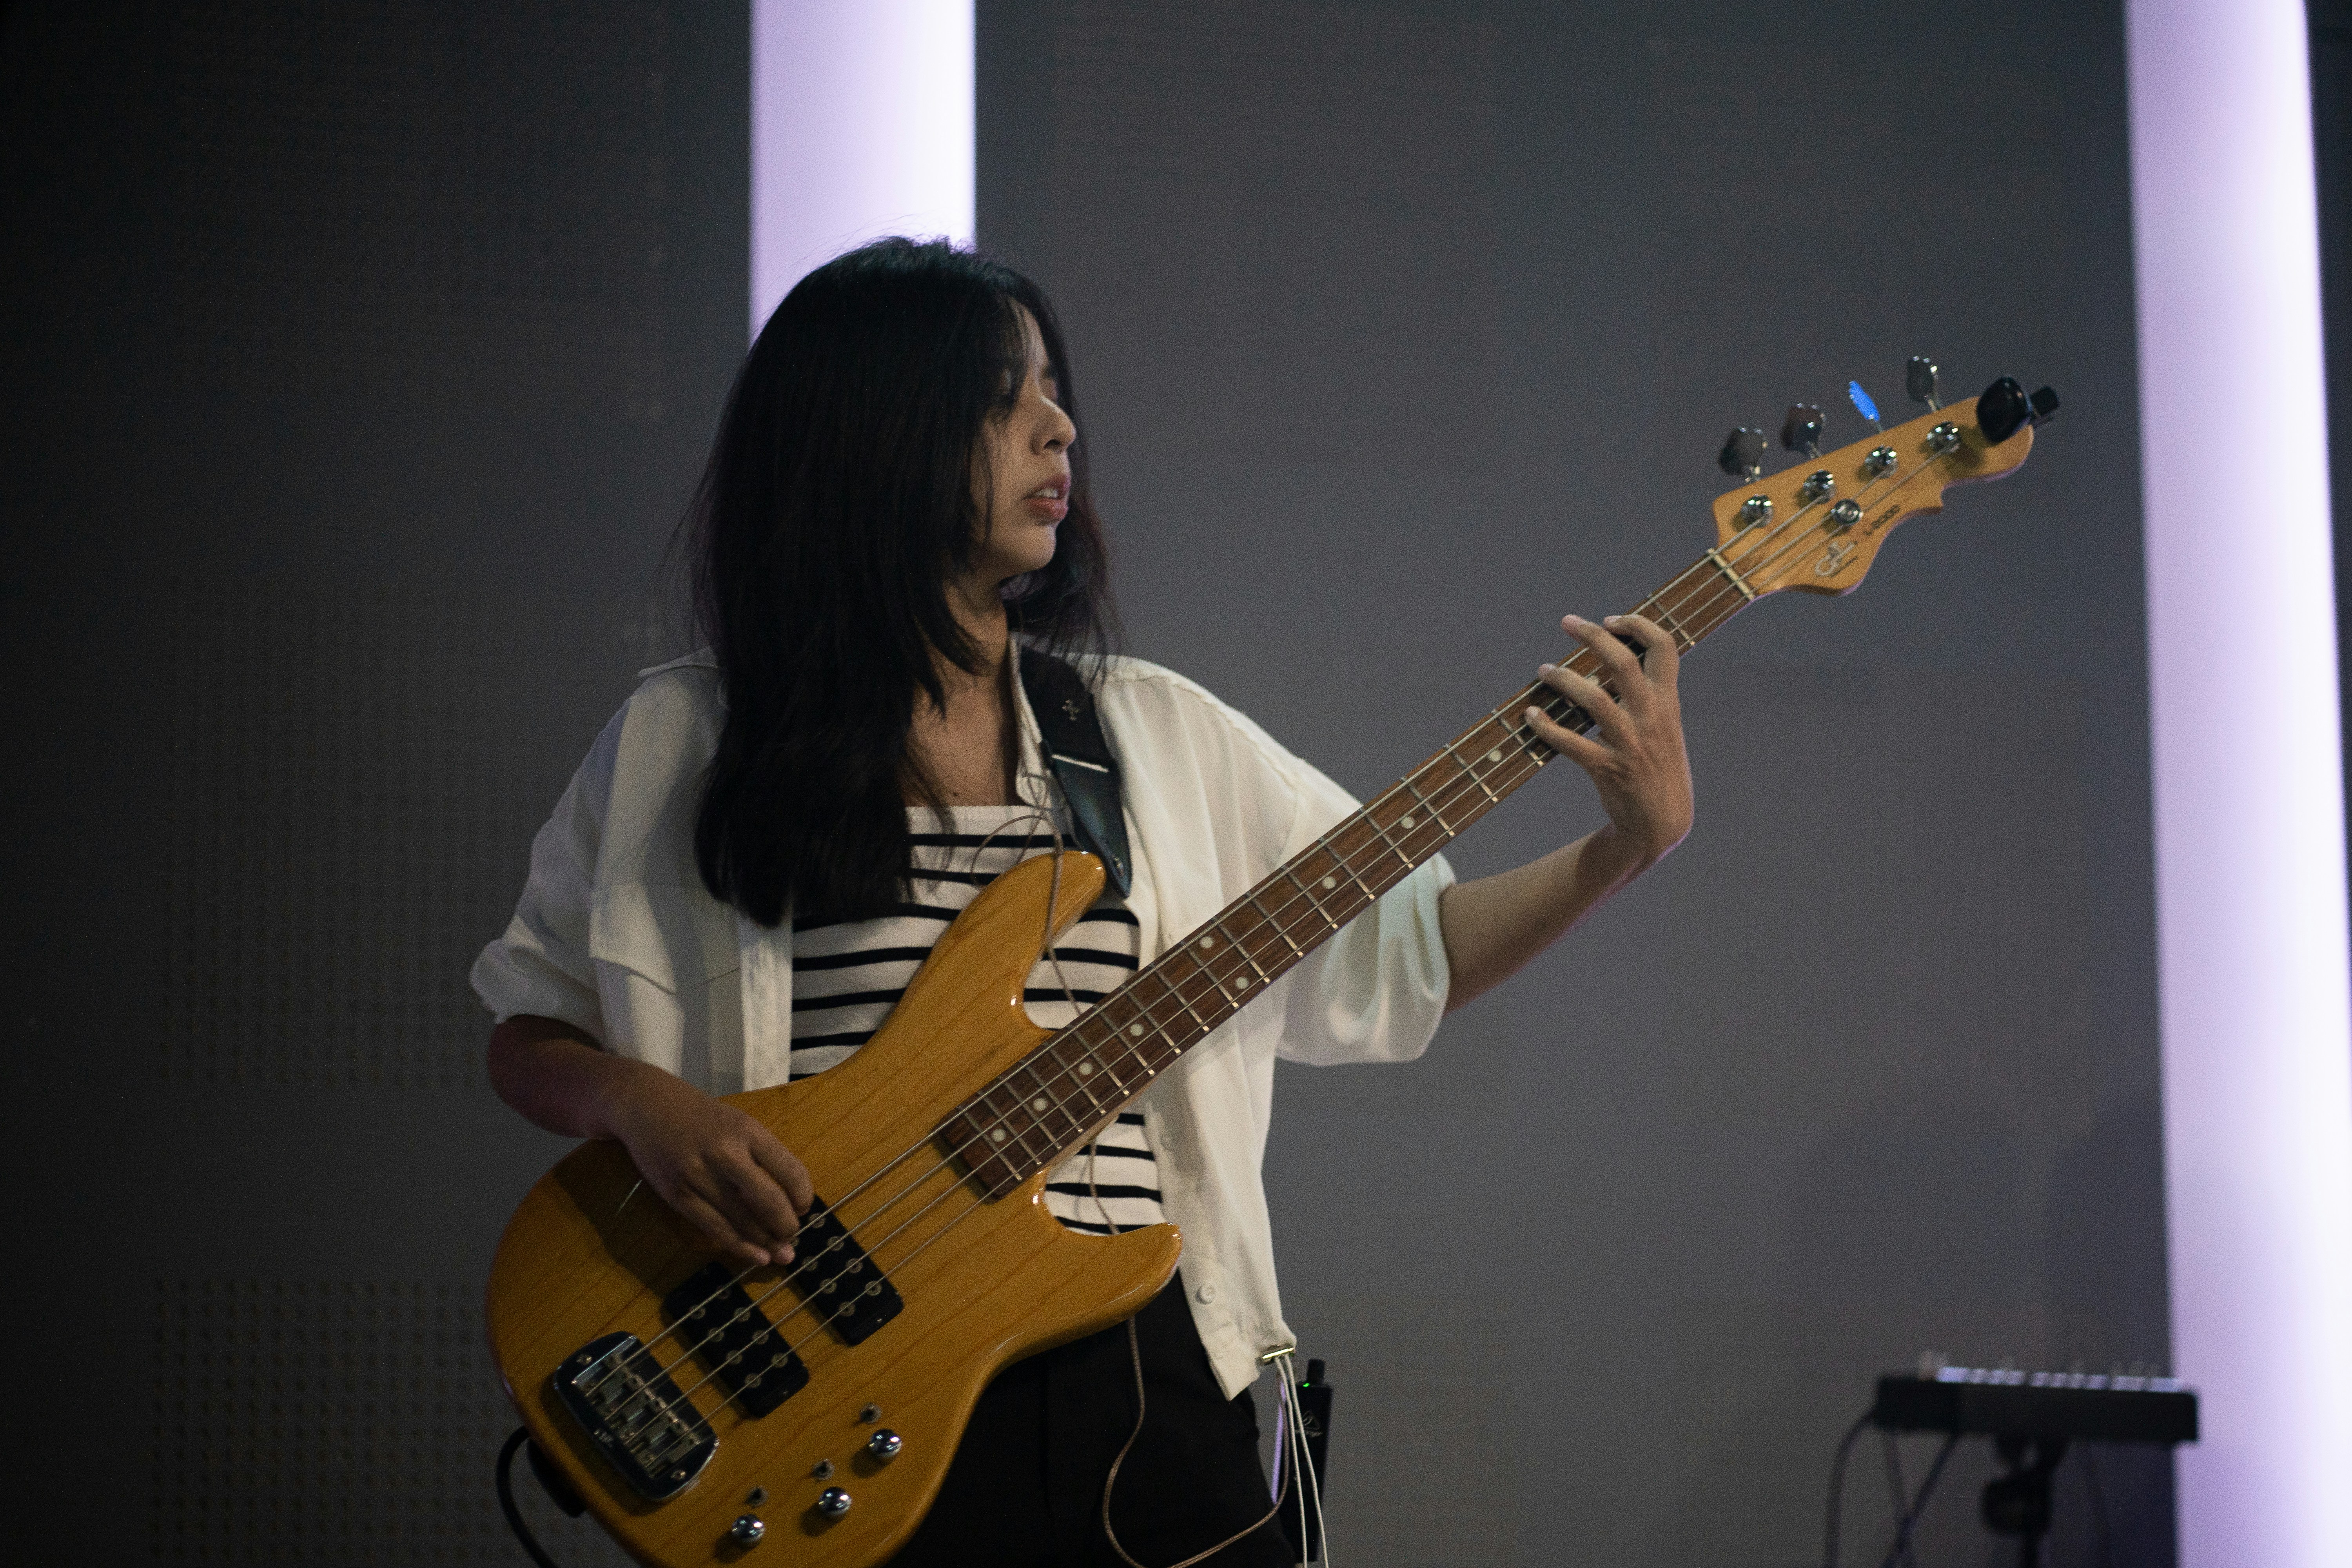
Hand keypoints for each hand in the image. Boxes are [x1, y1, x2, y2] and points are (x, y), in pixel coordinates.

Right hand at [602, 1067, 814, 1269]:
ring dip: (767, 1243)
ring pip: (742, 1220)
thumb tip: (789, 1198)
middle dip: (787, 1226)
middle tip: (792, 1236)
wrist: (646, 1105)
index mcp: (747, 1131)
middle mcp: (725, 1153)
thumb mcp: (737, 1123)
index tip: (804, 1208)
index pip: (790, 1170)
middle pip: (769, 1201)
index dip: (803, 1197)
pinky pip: (715, 1228)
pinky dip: (739, 1246)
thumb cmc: (700, 1116)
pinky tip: (756, 1256)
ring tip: (781, 1255)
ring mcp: (699, 1176)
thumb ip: (761, 1155)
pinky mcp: (678, 1195)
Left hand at [1525, 612, 1693, 867]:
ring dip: (1564, 679)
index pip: (1664, 648)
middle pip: (1623, 663)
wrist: (1662, 821)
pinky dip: (1547, 728)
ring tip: (1544, 669)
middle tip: (1567, 621)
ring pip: (1594, 699)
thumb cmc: (1658, 765)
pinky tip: (1530, 715)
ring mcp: (1629, 743)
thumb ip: (1647, 693)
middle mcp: (1651, 717)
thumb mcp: (1665, 725)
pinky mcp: (1607, 768)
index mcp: (1668, 702)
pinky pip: (1571, 743)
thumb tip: (1614, 657)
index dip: (1637, 625)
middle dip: (1594, 636)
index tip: (1610, 619)